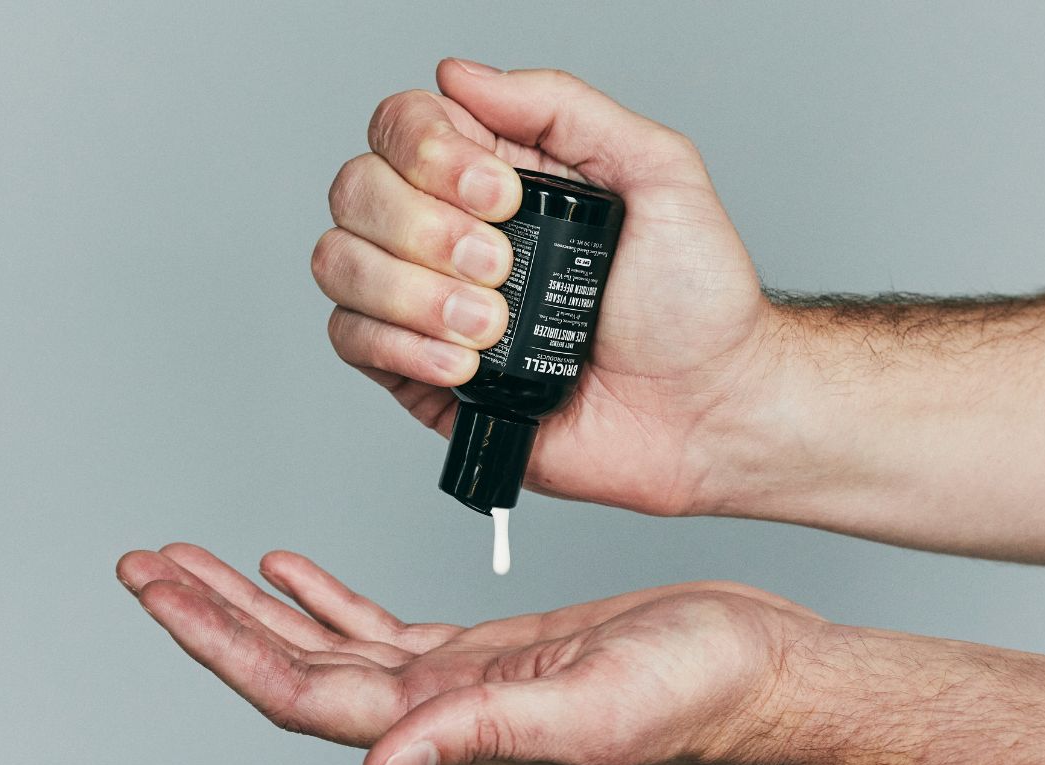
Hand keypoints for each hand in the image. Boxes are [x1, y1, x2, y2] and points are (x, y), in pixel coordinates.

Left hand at [116, 543, 825, 764]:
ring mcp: (456, 680)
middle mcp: (436, 710)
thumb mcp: (589, 709)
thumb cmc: (694, 691)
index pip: (304, 689)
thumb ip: (482, 734)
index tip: (161, 594)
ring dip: (257, 602)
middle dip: (213, 615)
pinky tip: (292, 568)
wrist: (750, 666)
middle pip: (294, 663)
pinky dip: (328, 593)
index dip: (223, 644)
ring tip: (197, 561)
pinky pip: (381, 624)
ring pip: (328, 640)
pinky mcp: (483, 649)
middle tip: (146, 567)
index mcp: (448, 725)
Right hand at [314, 59, 774, 514]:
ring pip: (340, 263)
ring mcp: (428, 304)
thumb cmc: (694, 302)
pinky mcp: (421, 374)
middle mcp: (449, 232)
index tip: (501, 194)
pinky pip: (353, 341)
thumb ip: (562, 107)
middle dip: (424, 228)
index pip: (402, 126)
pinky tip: (466, 362)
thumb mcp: (656, 171)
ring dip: (412, 292)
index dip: (429, 152)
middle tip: (501, 266)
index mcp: (497, 176)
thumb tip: (459, 75)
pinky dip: (403, 346)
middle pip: (356, 189)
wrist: (704, 409)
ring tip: (492, 325)